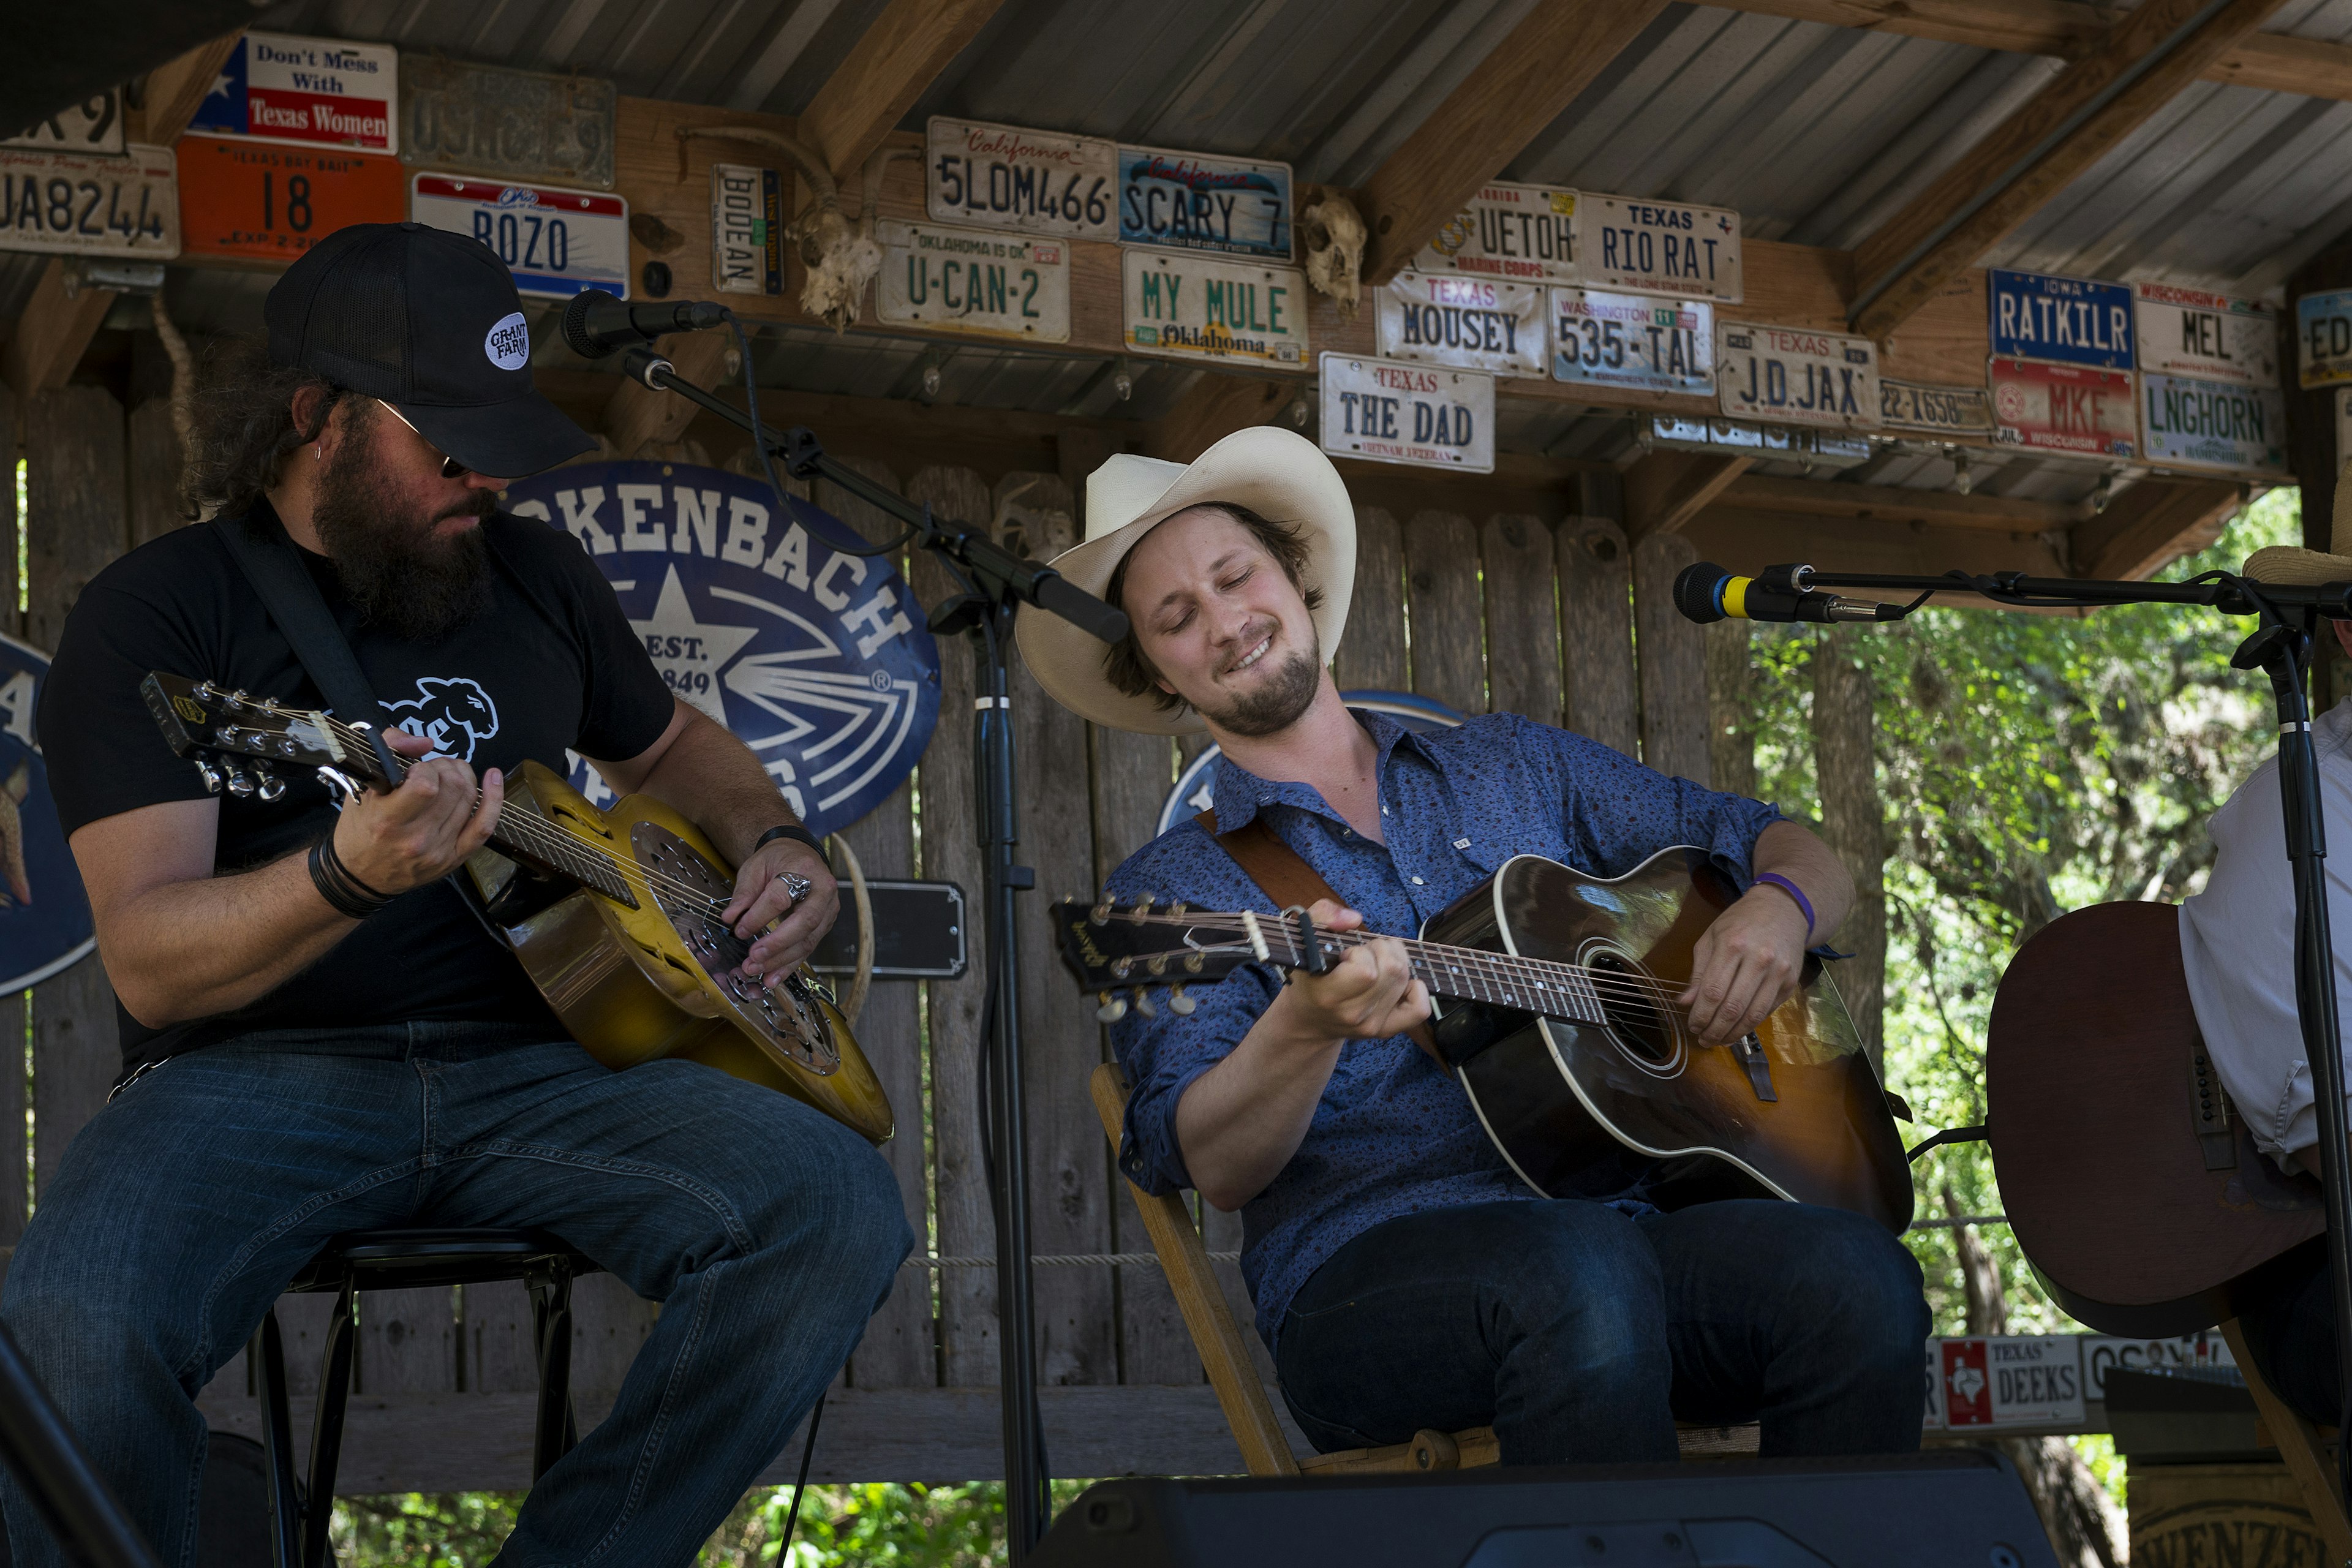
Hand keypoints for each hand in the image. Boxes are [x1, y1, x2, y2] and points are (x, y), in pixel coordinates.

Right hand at [332, 728, 502, 894]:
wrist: (361, 875)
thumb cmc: (360, 828)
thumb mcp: (362, 786)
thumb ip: (390, 750)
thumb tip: (425, 743)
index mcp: (388, 820)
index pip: (426, 785)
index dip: (425, 769)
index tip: (415, 771)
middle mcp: (416, 839)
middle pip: (453, 787)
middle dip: (446, 768)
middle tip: (433, 769)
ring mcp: (438, 850)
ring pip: (469, 799)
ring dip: (463, 777)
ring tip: (450, 774)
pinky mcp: (454, 858)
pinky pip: (484, 826)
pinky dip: (494, 799)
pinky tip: (493, 778)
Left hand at [719, 836, 838, 989]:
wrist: (800, 855)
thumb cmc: (777, 859)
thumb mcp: (755, 867)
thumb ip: (744, 893)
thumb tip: (730, 918)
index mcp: (803, 868)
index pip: (781, 897)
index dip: (759, 916)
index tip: (739, 930)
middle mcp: (823, 890)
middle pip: (805, 922)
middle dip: (778, 944)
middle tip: (753, 957)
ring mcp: (828, 909)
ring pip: (808, 940)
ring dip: (781, 960)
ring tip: (757, 971)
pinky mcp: (825, 925)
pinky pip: (808, 948)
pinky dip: (789, 965)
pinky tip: (772, 978)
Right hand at [1267, 899, 1430, 1046]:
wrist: (1309, 1019)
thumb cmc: (1310, 975)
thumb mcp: (1305, 939)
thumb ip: (1323, 916)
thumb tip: (1354, 918)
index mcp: (1328, 995)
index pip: (1365, 971)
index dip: (1360, 953)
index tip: (1345, 954)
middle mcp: (1352, 1014)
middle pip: (1392, 970)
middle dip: (1382, 949)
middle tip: (1365, 952)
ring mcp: (1371, 1026)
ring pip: (1405, 979)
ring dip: (1396, 960)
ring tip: (1377, 961)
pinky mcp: (1386, 1030)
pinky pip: (1419, 1009)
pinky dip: (1416, 988)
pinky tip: (1398, 982)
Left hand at [1677, 884, 1809, 1044]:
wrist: (1784, 909)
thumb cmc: (1740, 921)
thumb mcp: (1711, 937)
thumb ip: (1699, 972)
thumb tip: (1685, 1002)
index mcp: (1733, 946)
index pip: (1713, 991)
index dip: (1701, 1015)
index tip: (1692, 1027)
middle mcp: (1759, 960)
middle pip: (1733, 1007)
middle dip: (1715, 1030)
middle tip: (1703, 1040)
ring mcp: (1778, 972)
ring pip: (1753, 1015)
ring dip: (1733, 1034)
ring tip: (1718, 1041)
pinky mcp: (1791, 982)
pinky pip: (1768, 1010)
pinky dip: (1751, 1024)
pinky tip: (1737, 1030)